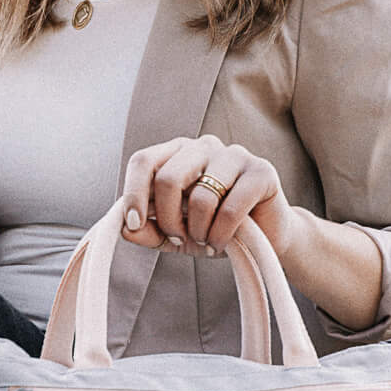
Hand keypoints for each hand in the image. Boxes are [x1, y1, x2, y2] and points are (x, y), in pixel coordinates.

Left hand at [119, 134, 297, 261]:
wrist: (266, 239)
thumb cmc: (215, 230)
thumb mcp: (174, 235)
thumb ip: (148, 231)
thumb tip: (125, 228)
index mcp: (178, 153)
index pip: (144, 161)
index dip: (133, 192)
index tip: (133, 223)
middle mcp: (205, 146)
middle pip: (168, 177)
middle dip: (168, 219)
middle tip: (179, 239)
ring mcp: (235, 155)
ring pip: (200, 195)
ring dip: (198, 231)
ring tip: (207, 242)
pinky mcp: (261, 172)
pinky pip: (229, 208)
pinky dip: (220, 235)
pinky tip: (222, 244)